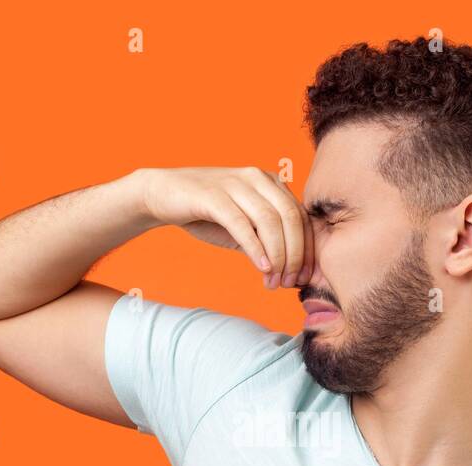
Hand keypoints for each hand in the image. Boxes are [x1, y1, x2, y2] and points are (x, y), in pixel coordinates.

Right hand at [137, 166, 314, 288]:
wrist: (163, 195)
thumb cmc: (207, 214)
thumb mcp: (244, 230)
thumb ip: (267, 244)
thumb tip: (291, 274)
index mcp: (271, 182)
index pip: (300, 216)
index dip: (308, 250)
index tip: (306, 278)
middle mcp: (258, 177)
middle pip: (290, 218)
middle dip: (295, 255)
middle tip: (290, 283)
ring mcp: (236, 183)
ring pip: (270, 221)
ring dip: (277, 256)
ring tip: (274, 281)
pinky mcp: (213, 195)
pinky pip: (242, 223)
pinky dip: (255, 248)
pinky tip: (262, 268)